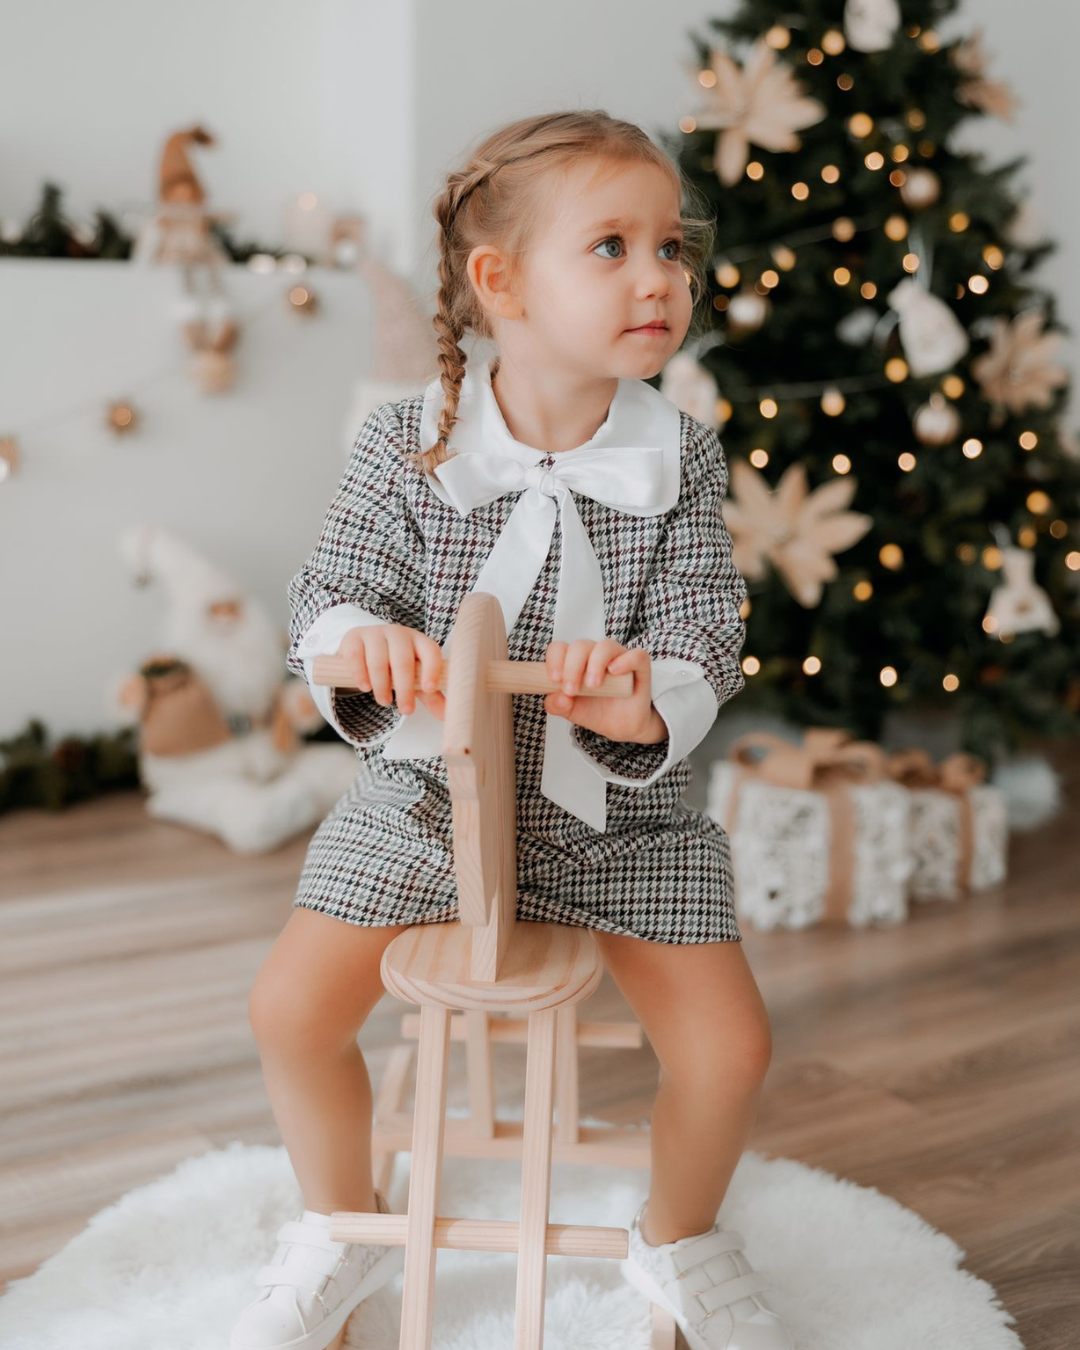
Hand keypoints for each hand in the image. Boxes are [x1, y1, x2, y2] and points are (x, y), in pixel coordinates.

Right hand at [336, 624, 445, 719]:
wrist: (364, 649)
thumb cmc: (395, 666)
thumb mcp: (414, 678)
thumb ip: (430, 695)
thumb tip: (446, 715)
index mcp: (419, 641)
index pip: (430, 651)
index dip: (432, 669)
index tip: (429, 689)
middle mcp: (398, 634)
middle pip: (403, 660)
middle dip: (405, 688)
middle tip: (406, 710)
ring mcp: (375, 633)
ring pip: (379, 660)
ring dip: (382, 685)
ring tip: (384, 701)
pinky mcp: (354, 638)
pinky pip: (356, 656)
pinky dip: (360, 674)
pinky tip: (365, 687)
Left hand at [543, 639, 665, 744]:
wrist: (623, 727)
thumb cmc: (597, 712)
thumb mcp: (571, 712)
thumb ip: (557, 705)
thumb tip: (556, 698)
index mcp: (576, 661)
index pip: (560, 648)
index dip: (554, 659)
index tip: (554, 679)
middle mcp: (595, 655)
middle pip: (580, 646)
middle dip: (572, 667)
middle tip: (571, 690)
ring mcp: (618, 658)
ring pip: (605, 646)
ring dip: (595, 664)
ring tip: (593, 685)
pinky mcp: (639, 666)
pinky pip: (636, 655)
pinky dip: (625, 661)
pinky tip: (614, 671)